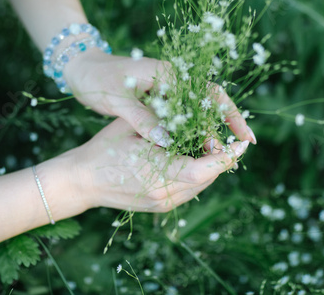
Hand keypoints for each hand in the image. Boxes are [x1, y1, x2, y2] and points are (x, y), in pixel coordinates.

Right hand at [59, 118, 249, 212]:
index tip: (242, 142)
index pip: (205, 170)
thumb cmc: (104, 148)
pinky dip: (197, 174)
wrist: (82, 181)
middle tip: (224, 137)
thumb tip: (195, 116)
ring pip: (202, 186)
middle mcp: (165, 195)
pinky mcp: (161, 207)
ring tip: (208, 145)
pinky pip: (190, 191)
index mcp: (158, 174)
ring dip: (210, 166)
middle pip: (208, 178)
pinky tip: (192, 157)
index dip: (227, 156)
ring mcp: (163, 204)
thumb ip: (164, 125)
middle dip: (221, 158)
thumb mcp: (133, 127)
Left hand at [63, 48, 256, 146]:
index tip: (242, 138)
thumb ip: (142, 119)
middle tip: (242, 148)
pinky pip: (183, 117)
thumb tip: (167, 141)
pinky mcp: (160, 100)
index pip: (208, 94)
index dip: (228, 115)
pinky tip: (197, 148)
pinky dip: (192, 132)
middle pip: (209, 102)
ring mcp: (167, 90)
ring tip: (222, 154)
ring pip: (197, 112)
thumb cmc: (98, 79)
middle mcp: (173, 80)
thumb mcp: (118, 100)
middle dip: (226, 124)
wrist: (82, 69)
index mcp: (168, 74)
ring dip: (209, 131)